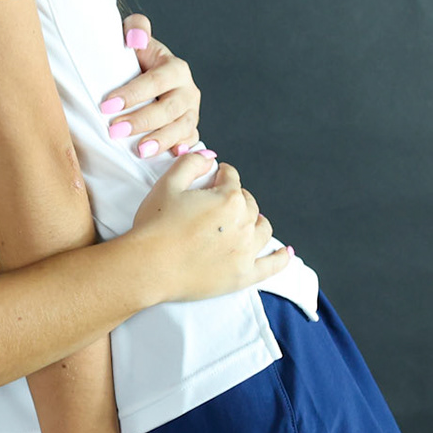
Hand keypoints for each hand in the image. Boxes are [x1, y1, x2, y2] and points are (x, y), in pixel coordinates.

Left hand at [99, 15, 204, 161]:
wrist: (147, 75)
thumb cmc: (136, 59)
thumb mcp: (135, 37)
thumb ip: (136, 28)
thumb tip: (134, 38)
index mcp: (175, 68)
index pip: (155, 81)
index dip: (132, 93)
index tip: (107, 105)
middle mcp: (188, 91)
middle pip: (168, 108)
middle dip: (141, 121)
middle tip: (115, 131)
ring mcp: (191, 112)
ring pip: (181, 128)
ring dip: (160, 140)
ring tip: (139, 150)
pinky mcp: (190, 130)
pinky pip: (189, 141)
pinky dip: (181, 150)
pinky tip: (172, 157)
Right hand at [129, 155, 289, 303]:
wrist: (148, 266)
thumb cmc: (154, 226)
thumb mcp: (167, 184)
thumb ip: (191, 163)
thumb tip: (208, 157)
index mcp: (228, 198)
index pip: (231, 178)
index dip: (220, 175)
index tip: (214, 176)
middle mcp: (244, 223)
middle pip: (248, 203)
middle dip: (236, 197)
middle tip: (218, 202)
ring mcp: (246, 251)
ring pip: (263, 229)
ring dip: (255, 220)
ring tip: (245, 220)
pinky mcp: (243, 276)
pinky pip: (272, 266)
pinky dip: (280, 258)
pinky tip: (284, 253)